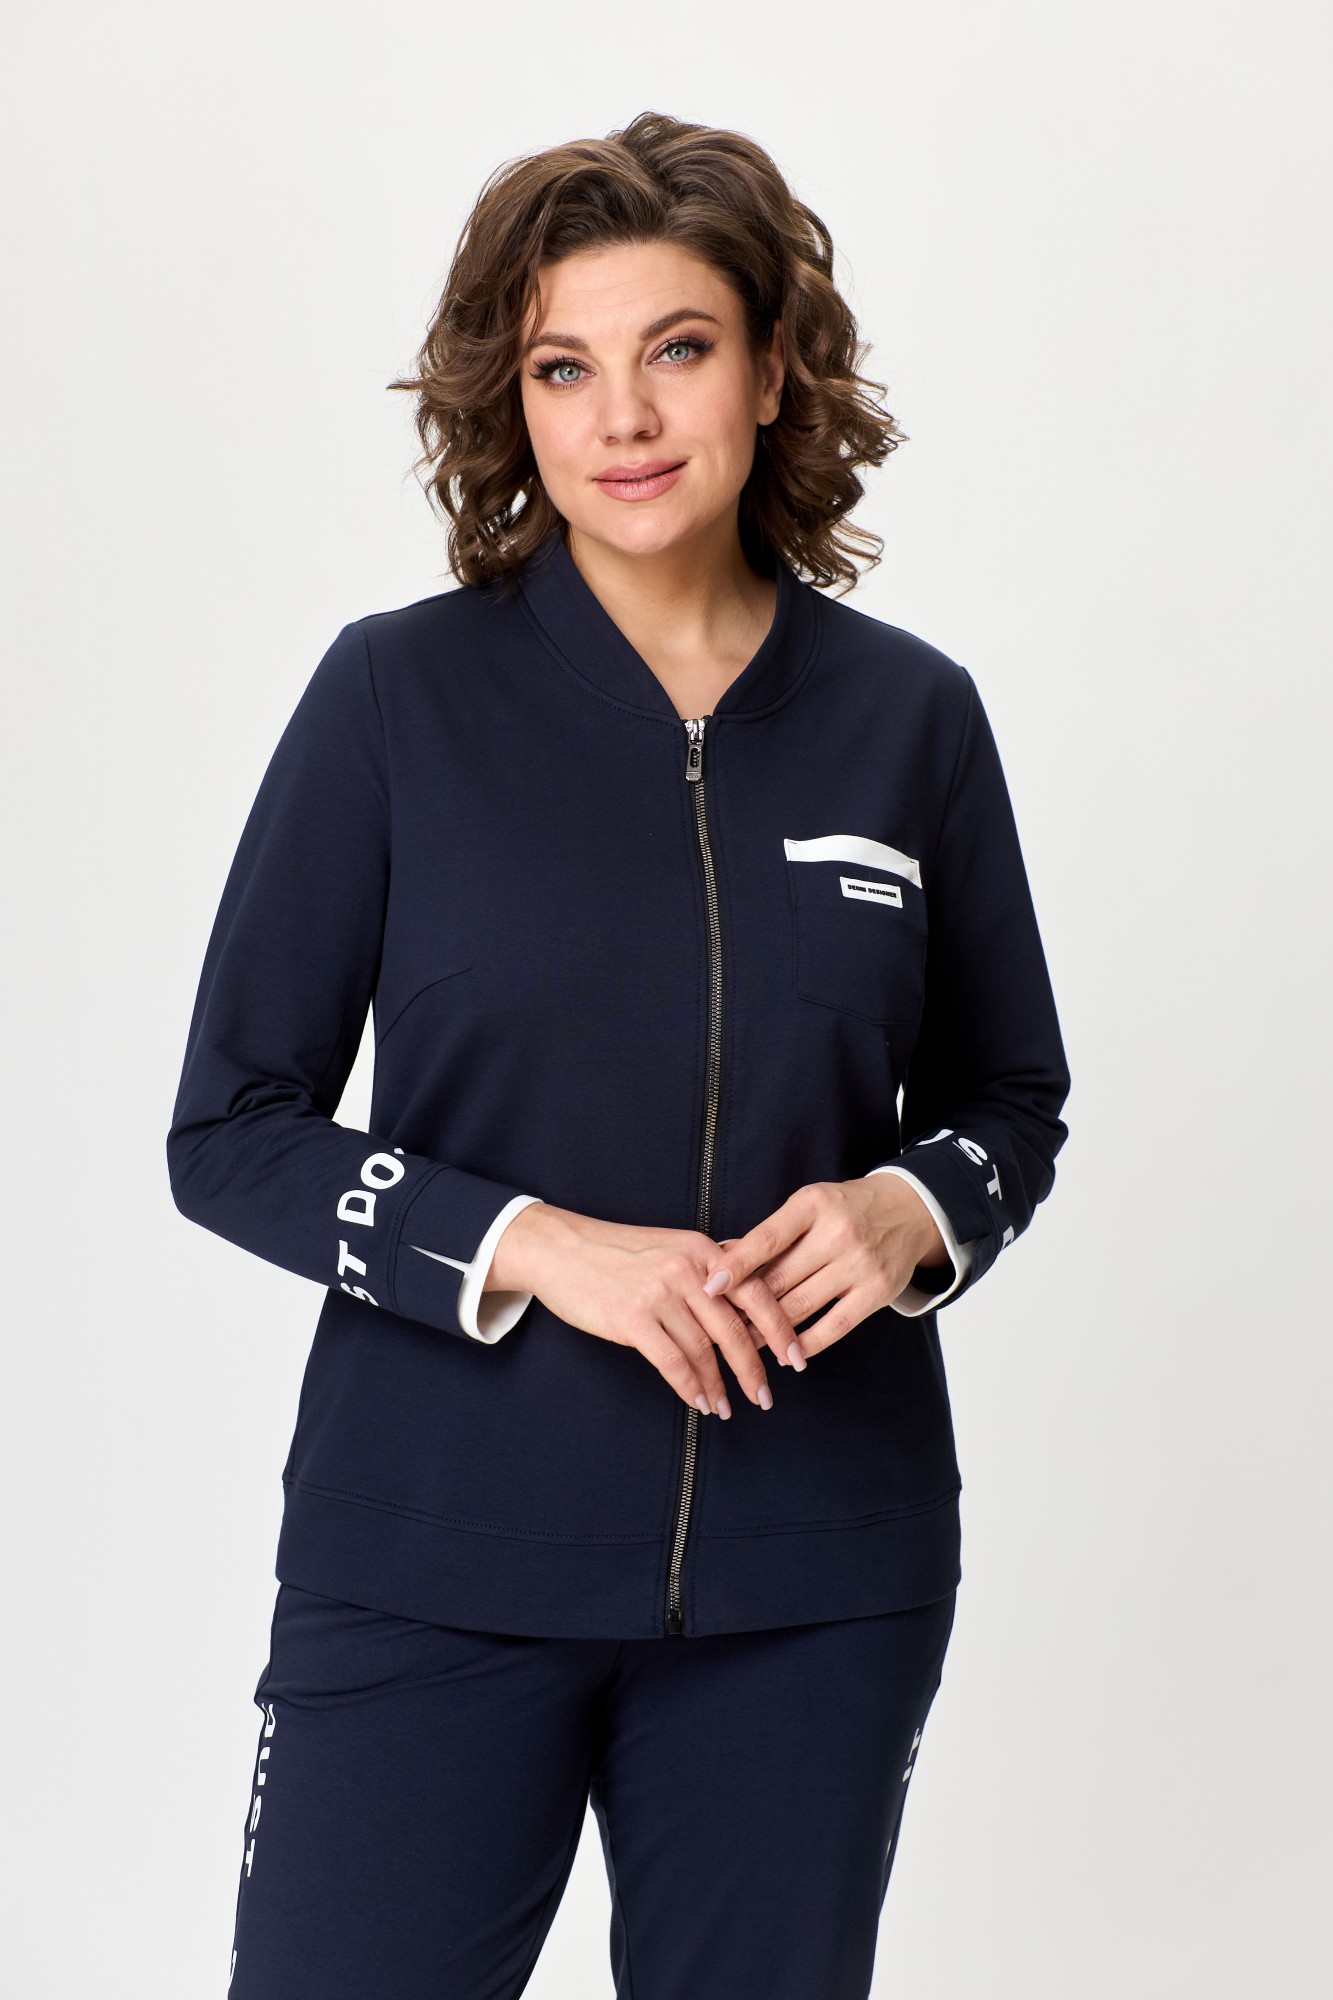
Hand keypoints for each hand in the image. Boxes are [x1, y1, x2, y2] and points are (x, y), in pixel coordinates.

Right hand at [486, 1203, 778, 1417]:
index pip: (755, 1292)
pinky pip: (673, 1362)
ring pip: (704, 1351)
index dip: (780, 1329)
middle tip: (765, 1397)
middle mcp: (687, 1269)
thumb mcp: (671, 1247)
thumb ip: (708, 1271)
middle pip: (734, 1329)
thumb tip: (746, 1303)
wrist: (560, 1249)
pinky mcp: (633, 1318)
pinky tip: (698, 1401)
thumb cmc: (616, 1253)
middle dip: (753, 1369)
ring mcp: (660, 1293)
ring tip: (725, 1407)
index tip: (796, 1358)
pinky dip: (690, 1387)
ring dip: (718, 1386)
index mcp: (703, 1249)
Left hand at [697, 1176, 947, 1361]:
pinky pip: (834, 1327)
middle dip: (745, 1305)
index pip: (767, 1239)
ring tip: (742, 1343)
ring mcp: (860, 1264)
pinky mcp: (877, 1292)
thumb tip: (721, 1259)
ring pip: (801, 1306)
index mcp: (813, 1205)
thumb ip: (771, 1234)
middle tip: (717, 1324)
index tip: (708, 1286)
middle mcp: (838, 1233)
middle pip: (780, 1279)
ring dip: (767, 1330)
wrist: (910, 1209)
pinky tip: (786, 1354)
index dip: (736, 1265)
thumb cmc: (845, 1208)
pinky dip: (805, 1344)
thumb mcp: (809, 1206)